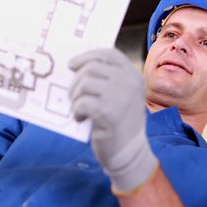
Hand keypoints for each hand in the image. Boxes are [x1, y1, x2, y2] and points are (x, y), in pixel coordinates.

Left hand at [69, 48, 157, 192]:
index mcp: (134, 76)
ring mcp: (121, 96)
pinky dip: (77, 111)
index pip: (109, 54)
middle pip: (92, 67)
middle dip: (76, 81)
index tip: (73, 65)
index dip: (88, 56)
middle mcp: (130, 82)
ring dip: (75, 96)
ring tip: (78, 108)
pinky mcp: (109, 112)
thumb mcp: (120, 95)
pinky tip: (81, 119)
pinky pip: (82, 102)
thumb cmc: (119, 123)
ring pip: (85, 83)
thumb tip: (75, 66)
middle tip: (74, 96)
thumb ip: (107, 79)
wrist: (129, 152)